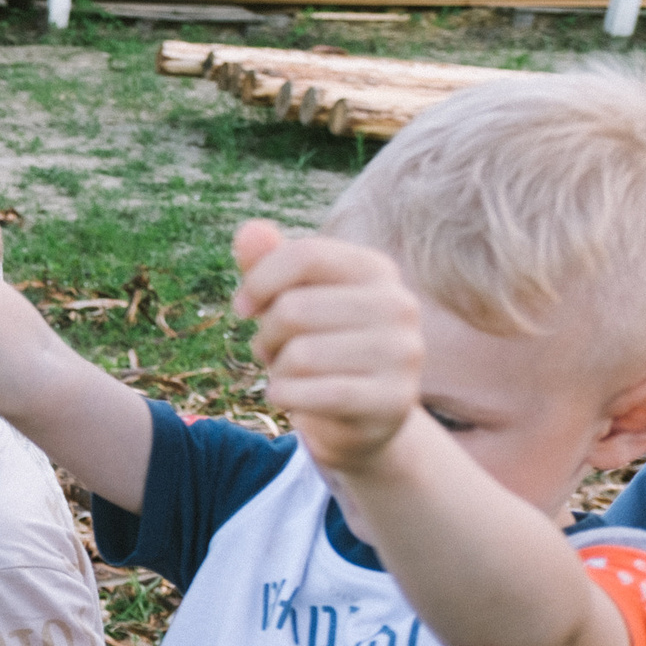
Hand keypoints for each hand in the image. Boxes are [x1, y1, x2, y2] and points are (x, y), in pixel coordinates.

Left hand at [232, 221, 425, 475]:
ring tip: (291, 375)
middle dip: (266, 335)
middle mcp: (399, 305)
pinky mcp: (392, 400)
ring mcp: (402, 354)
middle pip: (294, 308)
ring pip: (300, 355)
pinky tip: (292, 398)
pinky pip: (312, 394)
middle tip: (276, 351)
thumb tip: (249, 229)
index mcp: (376, 269)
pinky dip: (285, 397)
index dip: (258, 282)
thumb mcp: (289, 299)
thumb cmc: (318, 346)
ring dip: (277, 371)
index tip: (242, 307)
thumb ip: (267, 263)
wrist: (359, 416)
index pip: (305, 255)